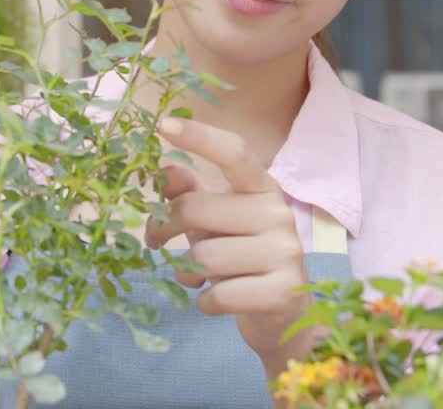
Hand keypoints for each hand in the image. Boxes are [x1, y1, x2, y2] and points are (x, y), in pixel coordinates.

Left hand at [143, 118, 317, 377]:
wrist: (284, 317)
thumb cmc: (243, 261)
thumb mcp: (216, 223)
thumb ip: (192, 195)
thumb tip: (164, 168)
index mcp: (263, 189)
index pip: (234, 153)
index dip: (199, 137)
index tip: (163, 124)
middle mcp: (278, 214)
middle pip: (198, 209)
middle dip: (166, 227)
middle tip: (157, 240)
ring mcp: (284, 253)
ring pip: (205, 256)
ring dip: (189, 271)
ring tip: (199, 275)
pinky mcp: (281, 292)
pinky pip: (218, 294)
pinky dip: (204, 301)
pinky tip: (216, 300)